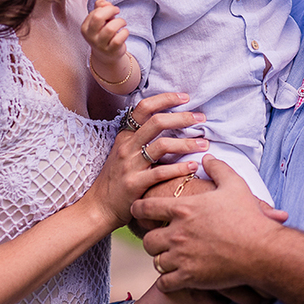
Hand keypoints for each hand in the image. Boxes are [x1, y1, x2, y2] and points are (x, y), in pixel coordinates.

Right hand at [81, 0, 129, 65]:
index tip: (112, 9)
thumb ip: (100, 7)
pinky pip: (119, 39)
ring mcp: (100, 45)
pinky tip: (124, 32)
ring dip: (120, 22)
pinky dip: (125, 32)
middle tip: (117, 11)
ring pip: (110, 28)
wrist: (106, 55)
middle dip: (111, 10)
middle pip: (98, 17)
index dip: (107, 8)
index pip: (95, 12)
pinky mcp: (111, 51)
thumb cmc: (103, 33)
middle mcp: (91, 37)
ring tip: (123, 23)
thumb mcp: (99, 20)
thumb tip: (104, 3)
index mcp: (85, 27)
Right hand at [82, 92, 207, 230]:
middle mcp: (127, 147)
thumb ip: (141, 138)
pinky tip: (194, 166)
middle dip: (183, 117)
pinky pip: (161, 173)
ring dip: (187, 143)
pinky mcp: (135, 184)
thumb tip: (169, 121)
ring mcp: (130, 165)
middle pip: (157, 122)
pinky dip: (180, 168)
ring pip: (162, 146)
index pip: (144, 108)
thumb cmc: (117, 178)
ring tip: (204, 144)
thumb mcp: (124, 152)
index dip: (165, 98)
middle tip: (202, 118)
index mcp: (125, 136)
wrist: (99, 206)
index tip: (186, 97)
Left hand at [133, 156, 288, 294]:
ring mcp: (181, 257)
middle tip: (162, 241)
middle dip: (152, 240)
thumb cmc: (248, 216)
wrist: (261, 250)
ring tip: (172, 259)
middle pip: (147, 240)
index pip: (145, 208)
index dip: (138, 209)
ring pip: (155, 261)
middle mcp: (177, 233)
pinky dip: (167, 282)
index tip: (138, 212)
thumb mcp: (234, 185)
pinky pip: (164, 283)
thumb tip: (207, 157)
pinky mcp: (189, 278)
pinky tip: (177, 278)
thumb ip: (218, 168)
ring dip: (162, 260)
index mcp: (183, 209)